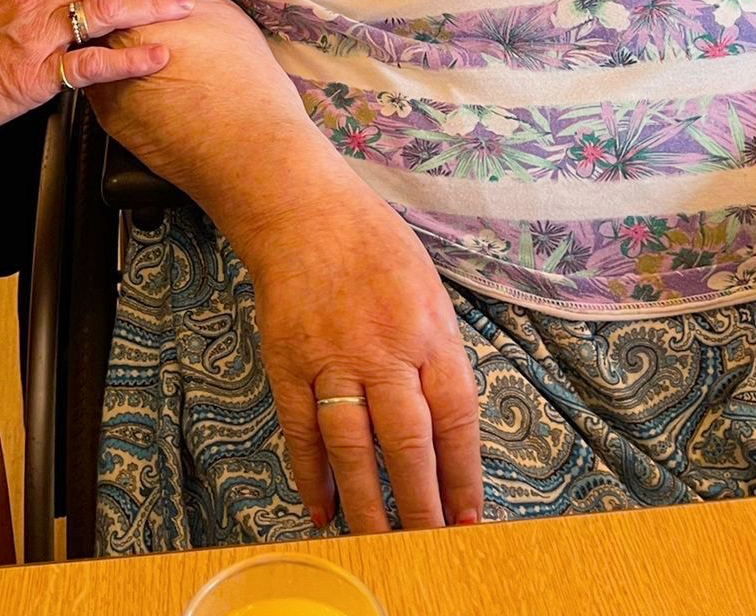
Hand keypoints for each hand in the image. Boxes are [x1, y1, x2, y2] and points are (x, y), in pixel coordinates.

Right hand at [240, 188, 482, 533]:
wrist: (301, 206)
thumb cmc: (372, 243)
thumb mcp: (426, 287)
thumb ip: (437, 352)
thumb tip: (446, 426)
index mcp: (428, 329)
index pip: (455, 418)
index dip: (462, 475)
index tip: (468, 520)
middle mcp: (383, 348)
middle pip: (406, 443)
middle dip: (421, 505)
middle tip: (429, 548)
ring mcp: (331, 356)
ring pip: (352, 446)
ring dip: (367, 503)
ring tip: (379, 545)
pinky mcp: (287, 359)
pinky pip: (300, 428)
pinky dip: (310, 473)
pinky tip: (321, 507)